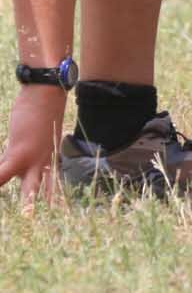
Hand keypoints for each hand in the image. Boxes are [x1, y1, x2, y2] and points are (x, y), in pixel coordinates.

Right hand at [0, 85, 66, 207]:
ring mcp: (33, 161)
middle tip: (47, 226)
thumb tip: (18, 153)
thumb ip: (28, 148)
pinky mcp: (19, 153)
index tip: (59, 215)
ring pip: (28, 191)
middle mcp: (44, 164)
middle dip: (46, 211)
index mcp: (49, 160)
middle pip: (44, 193)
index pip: (52, 186)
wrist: (47, 92)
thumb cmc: (42, 108)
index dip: (53, 202)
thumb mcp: (37, 133)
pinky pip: (1, 174)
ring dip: (27, 206)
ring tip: (26, 218)